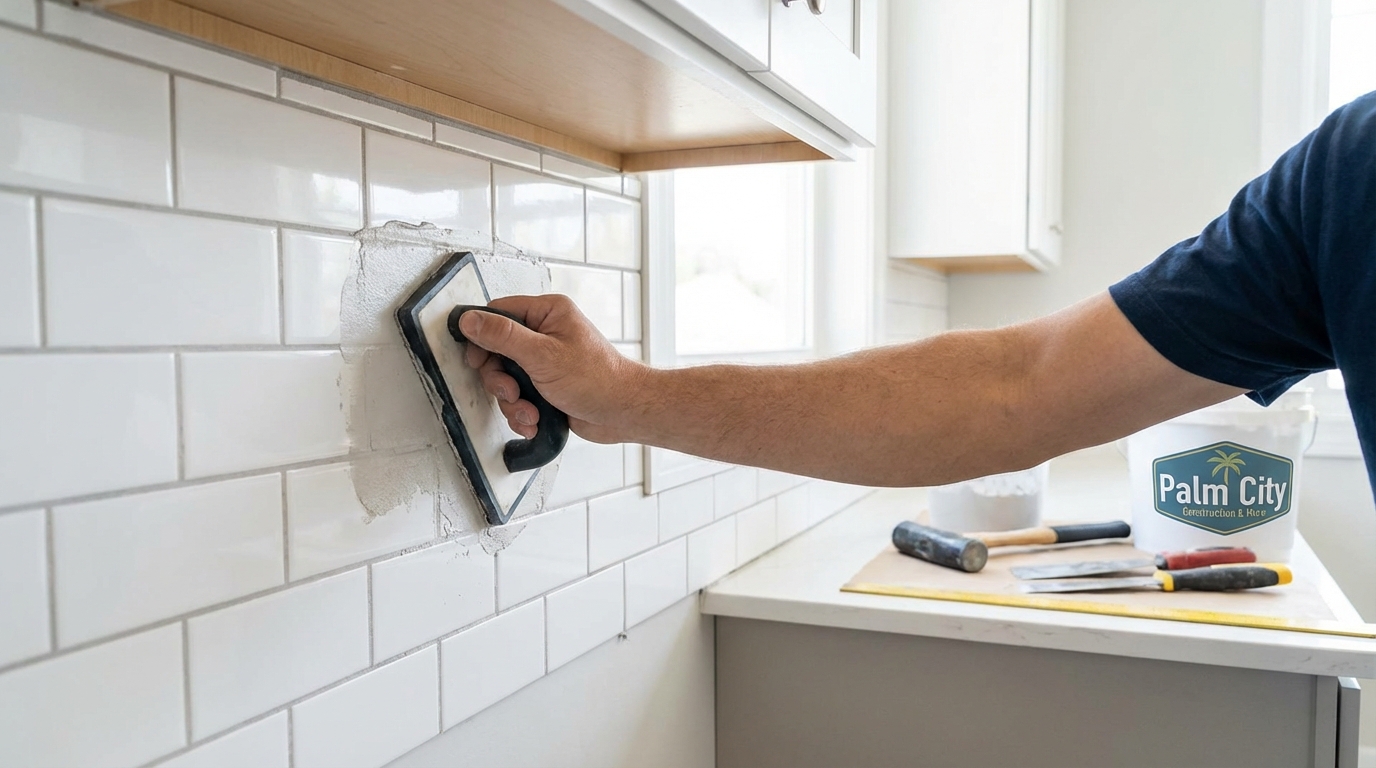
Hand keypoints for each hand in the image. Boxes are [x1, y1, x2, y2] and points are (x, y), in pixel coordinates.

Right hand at [459, 294, 645, 442]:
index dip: (482, 335)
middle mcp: (545, 333)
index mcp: (548, 312)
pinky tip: (534, 420)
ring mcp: (545, 361)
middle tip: (511, 391)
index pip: (499, 312)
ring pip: (506, 378)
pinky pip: (519, 397)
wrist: (623, 413)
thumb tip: (470, 320)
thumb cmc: (597, 379)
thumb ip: (502, 337)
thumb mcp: (542, 355)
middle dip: (500, 379)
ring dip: (512, 401)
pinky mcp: (546, 386)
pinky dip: (522, 412)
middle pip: (497, 351)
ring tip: (529, 411)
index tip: (476, 358)